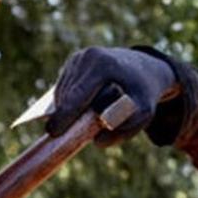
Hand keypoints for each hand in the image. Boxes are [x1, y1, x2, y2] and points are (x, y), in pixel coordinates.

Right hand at [45, 45, 176, 143]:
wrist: (143, 69)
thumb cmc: (143, 94)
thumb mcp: (145, 113)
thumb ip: (125, 129)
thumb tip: (96, 141)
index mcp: (104, 65)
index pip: (78, 95)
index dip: (64, 115)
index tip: (53, 133)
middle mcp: (89, 56)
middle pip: (67, 95)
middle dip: (63, 116)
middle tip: (57, 135)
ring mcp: (79, 57)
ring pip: (63, 92)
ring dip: (69, 110)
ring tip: (90, 115)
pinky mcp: (73, 61)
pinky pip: (64, 88)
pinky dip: (69, 101)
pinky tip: (86, 105)